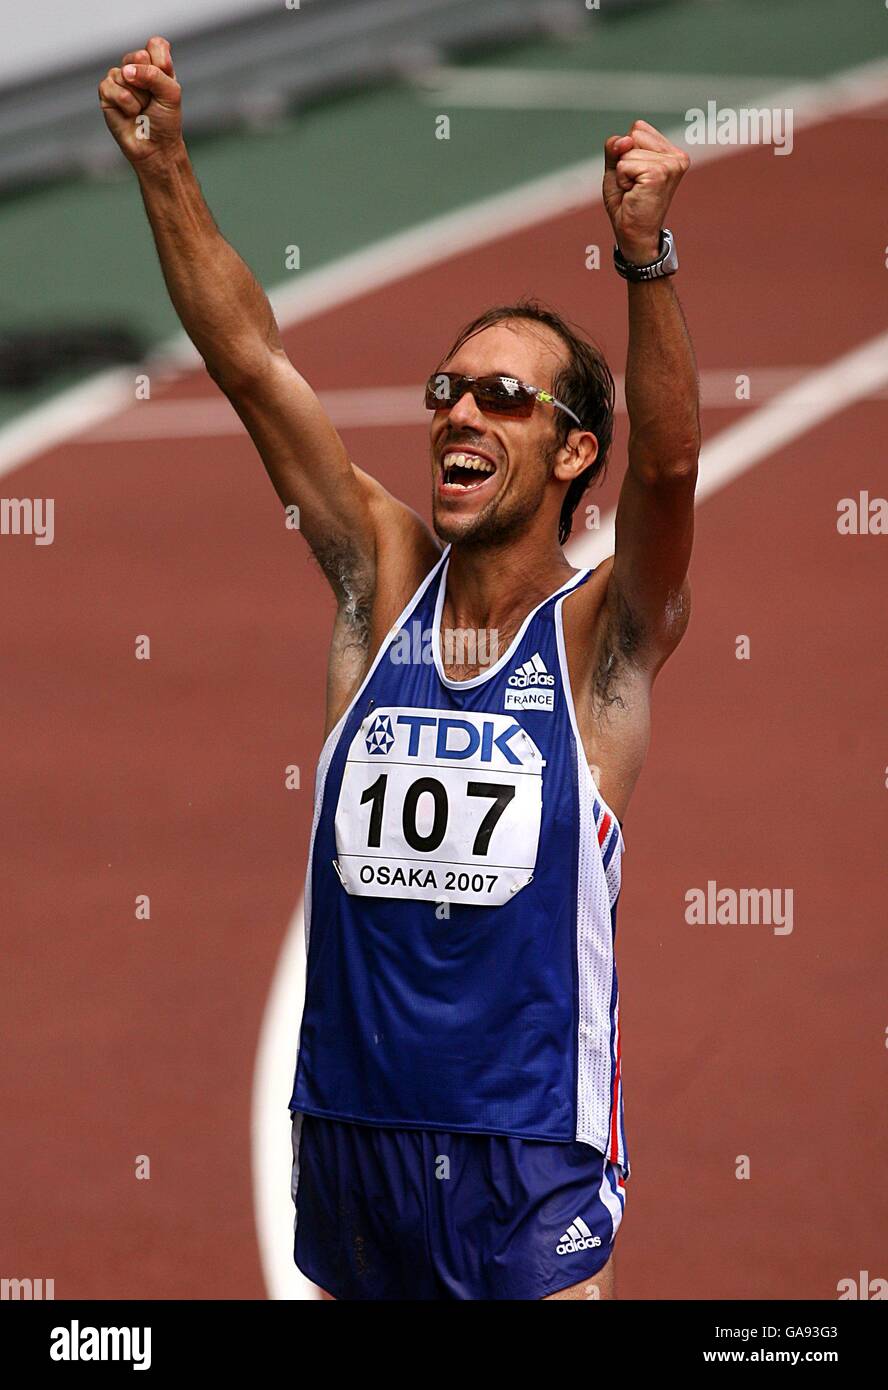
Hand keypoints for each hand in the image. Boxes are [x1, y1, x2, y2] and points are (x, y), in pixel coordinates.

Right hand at [98, 36, 181, 165]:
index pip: (155, 45)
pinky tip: (130, 113)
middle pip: (139, 56)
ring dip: (139, 97)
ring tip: (141, 109)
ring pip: (125, 73)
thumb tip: (126, 71)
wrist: (156, 148)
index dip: (162, 63)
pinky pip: (112, 87)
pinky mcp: (106, 92)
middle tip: (152, 100)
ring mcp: (119, 79)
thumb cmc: (165, 121)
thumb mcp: (171, 93)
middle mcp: (136, 68)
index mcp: (155, 65)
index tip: (167, 82)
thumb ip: (155, 74)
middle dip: (150, 82)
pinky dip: (126, 103)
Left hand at [603, 120, 689, 265]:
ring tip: (635, 190)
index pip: (638, 128)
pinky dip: (622, 180)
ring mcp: (670, 165)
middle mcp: (676, 156)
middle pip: (633, 135)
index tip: (635, 175)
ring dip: (623, 173)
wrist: (633, 234)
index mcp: (671, 152)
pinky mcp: (659, 174)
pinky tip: (634, 193)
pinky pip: (624, 164)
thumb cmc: (627, 203)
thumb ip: (616, 147)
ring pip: (628, 150)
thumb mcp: (617, 169)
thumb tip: (625, 140)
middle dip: (625, 160)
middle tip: (634, 185)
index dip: (627, 152)